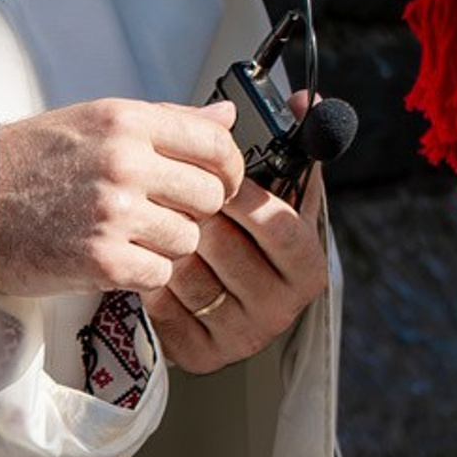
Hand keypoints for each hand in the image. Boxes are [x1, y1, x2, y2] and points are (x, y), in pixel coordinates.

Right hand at [0, 97, 244, 296]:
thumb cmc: (30, 161)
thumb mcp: (96, 121)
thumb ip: (167, 119)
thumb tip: (227, 115)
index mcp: (128, 121)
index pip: (217, 142)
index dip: (228, 167)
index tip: (220, 181)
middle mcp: (125, 162)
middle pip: (212, 194)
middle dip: (196, 209)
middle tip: (166, 213)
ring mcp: (114, 212)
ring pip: (190, 237)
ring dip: (168, 244)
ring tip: (133, 236)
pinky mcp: (100, 259)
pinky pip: (160, 273)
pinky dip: (145, 273)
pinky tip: (119, 259)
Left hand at [148, 99, 331, 372]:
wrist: (226, 301)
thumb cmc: (251, 238)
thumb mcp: (280, 198)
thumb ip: (292, 151)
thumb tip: (301, 101)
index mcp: (308, 269)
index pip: (283, 227)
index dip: (249, 198)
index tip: (223, 179)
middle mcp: (280, 311)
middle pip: (227, 248)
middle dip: (198, 215)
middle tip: (176, 193)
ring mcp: (239, 337)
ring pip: (189, 274)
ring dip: (168, 242)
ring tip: (159, 221)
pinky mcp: (199, 356)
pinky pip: (162, 306)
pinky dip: (150, 276)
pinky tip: (149, 257)